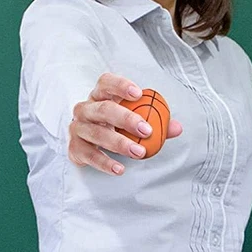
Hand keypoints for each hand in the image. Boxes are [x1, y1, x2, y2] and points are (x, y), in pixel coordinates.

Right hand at [68, 72, 182, 174]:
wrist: (91, 147)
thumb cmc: (117, 128)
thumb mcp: (135, 123)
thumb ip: (157, 124)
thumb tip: (177, 127)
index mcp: (100, 97)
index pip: (106, 83)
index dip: (120, 86)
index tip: (139, 94)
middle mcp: (85, 109)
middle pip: (103, 109)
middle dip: (126, 119)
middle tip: (147, 130)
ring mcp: (77, 128)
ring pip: (96, 133)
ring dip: (119, 143)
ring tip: (139, 152)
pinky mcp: (74, 148)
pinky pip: (89, 155)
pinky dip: (105, 162)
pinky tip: (120, 168)